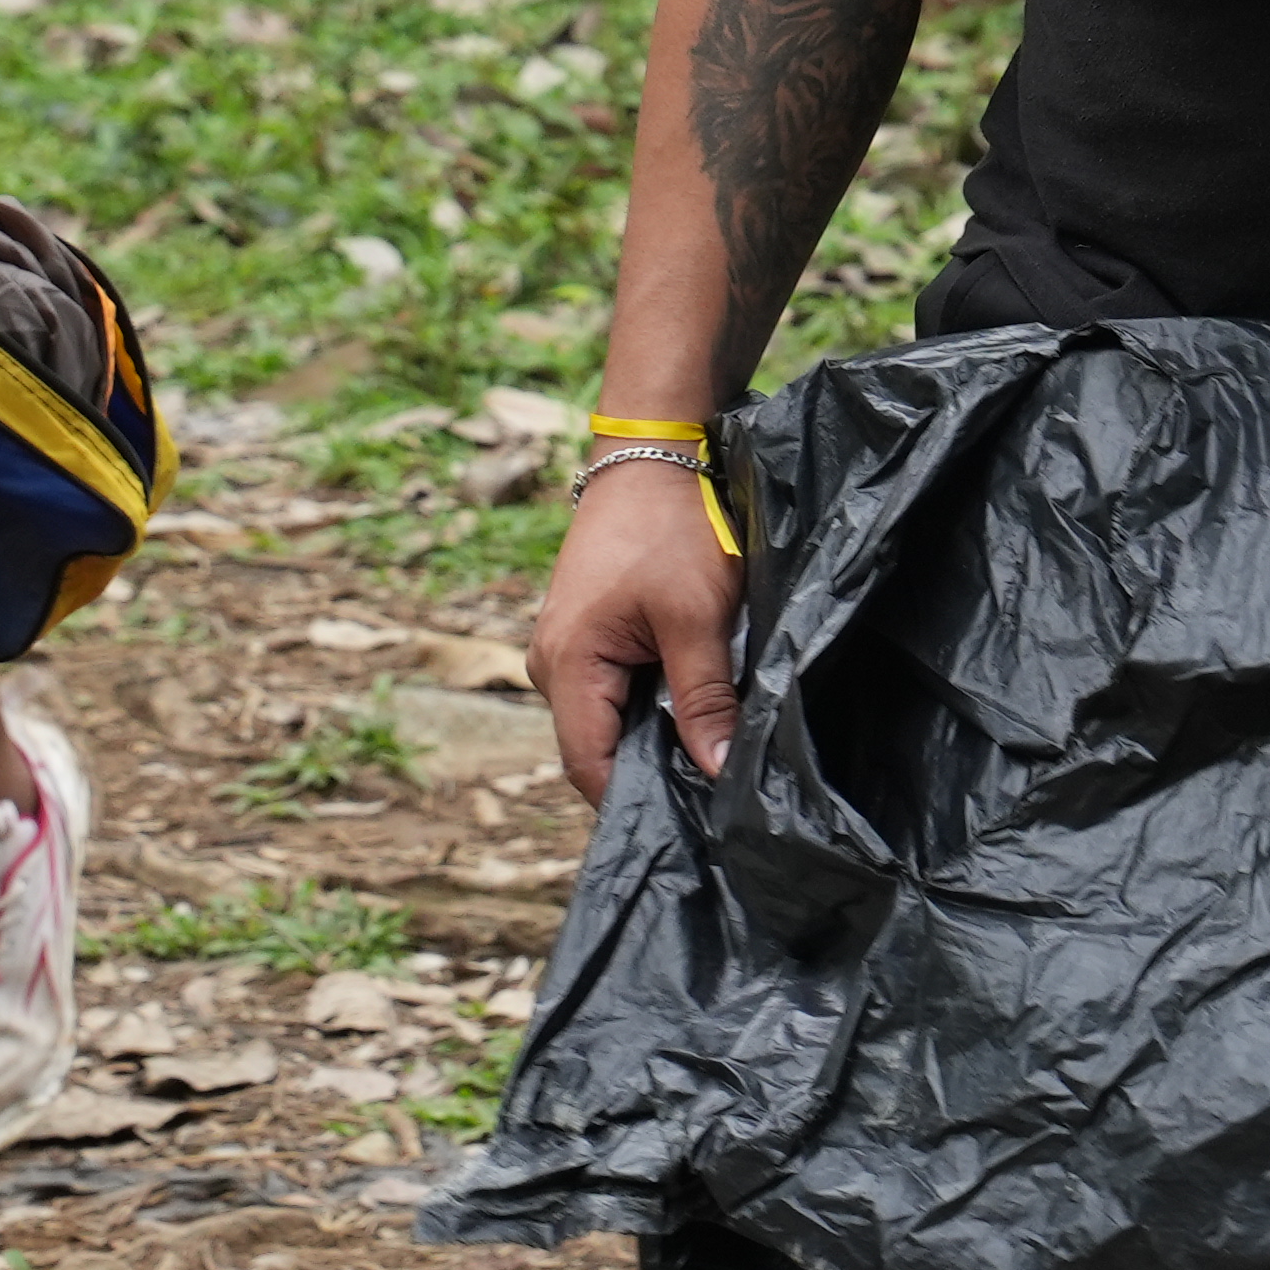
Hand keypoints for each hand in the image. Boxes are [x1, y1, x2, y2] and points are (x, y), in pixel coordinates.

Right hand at [534, 457, 746, 793]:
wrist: (653, 453)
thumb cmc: (672, 527)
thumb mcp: (698, 617)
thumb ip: (705, 699)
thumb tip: (719, 773)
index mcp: (566, 665)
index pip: (590, 768)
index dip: (639, 799)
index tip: (696, 816)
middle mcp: (550, 665)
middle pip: (597, 749)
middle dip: (652, 771)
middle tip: (714, 787)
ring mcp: (564, 649)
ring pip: (607, 721)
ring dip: (653, 735)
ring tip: (708, 746)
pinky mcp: (584, 635)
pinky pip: (611, 692)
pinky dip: (649, 705)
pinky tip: (692, 706)